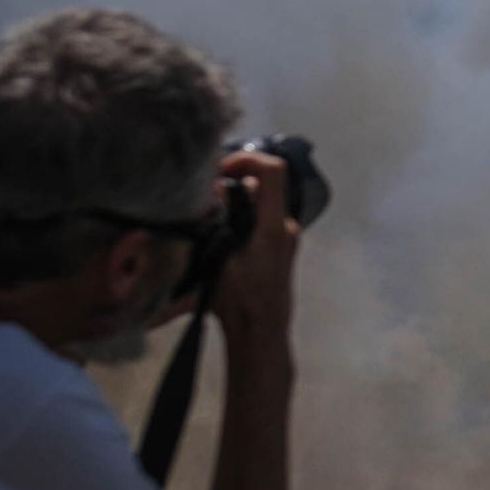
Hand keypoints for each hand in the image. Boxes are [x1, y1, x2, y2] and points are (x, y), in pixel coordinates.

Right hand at [212, 149, 300, 355]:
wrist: (261, 332)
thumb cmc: (239, 304)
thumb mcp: (217, 263)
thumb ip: (212, 227)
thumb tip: (203, 199)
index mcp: (274, 227)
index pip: (273, 170)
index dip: (246, 157)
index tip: (219, 168)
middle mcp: (285, 227)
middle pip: (264, 183)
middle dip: (234, 178)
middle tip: (207, 189)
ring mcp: (286, 237)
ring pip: (261, 201)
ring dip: (236, 198)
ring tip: (208, 209)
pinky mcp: (280, 247)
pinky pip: (262, 217)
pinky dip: (241, 214)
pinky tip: (218, 229)